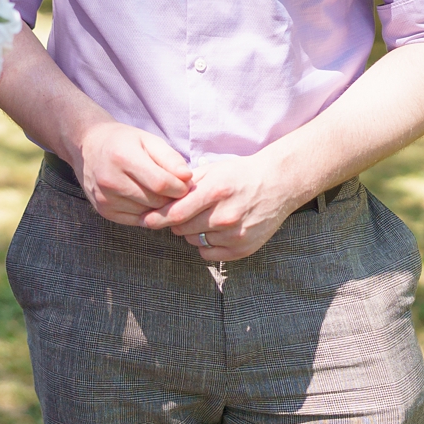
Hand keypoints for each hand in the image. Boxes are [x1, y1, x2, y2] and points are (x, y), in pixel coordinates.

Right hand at [73, 120, 192, 225]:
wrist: (88, 147)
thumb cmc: (123, 142)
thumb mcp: (148, 140)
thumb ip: (170, 158)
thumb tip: (187, 178)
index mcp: (123, 157)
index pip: (161, 184)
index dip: (180, 187)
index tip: (186, 183)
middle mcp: (110, 180)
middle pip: (155, 201)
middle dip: (172, 198)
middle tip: (177, 189)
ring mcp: (105, 198)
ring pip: (148, 214)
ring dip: (160, 207)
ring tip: (162, 193)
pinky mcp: (104, 211)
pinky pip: (136, 220)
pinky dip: (147, 213)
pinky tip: (148, 200)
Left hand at [144, 152, 299, 261]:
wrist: (277, 184)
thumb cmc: (240, 175)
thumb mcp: (213, 169)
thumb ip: (186, 184)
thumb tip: (160, 197)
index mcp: (215, 191)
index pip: (176, 213)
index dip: (157, 218)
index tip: (146, 220)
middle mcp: (225, 215)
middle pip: (182, 229)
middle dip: (176, 222)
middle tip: (181, 213)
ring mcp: (235, 234)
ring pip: (195, 242)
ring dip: (192, 233)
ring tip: (203, 218)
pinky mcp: (243, 248)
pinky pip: (209, 254)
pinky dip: (206, 245)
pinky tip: (214, 231)